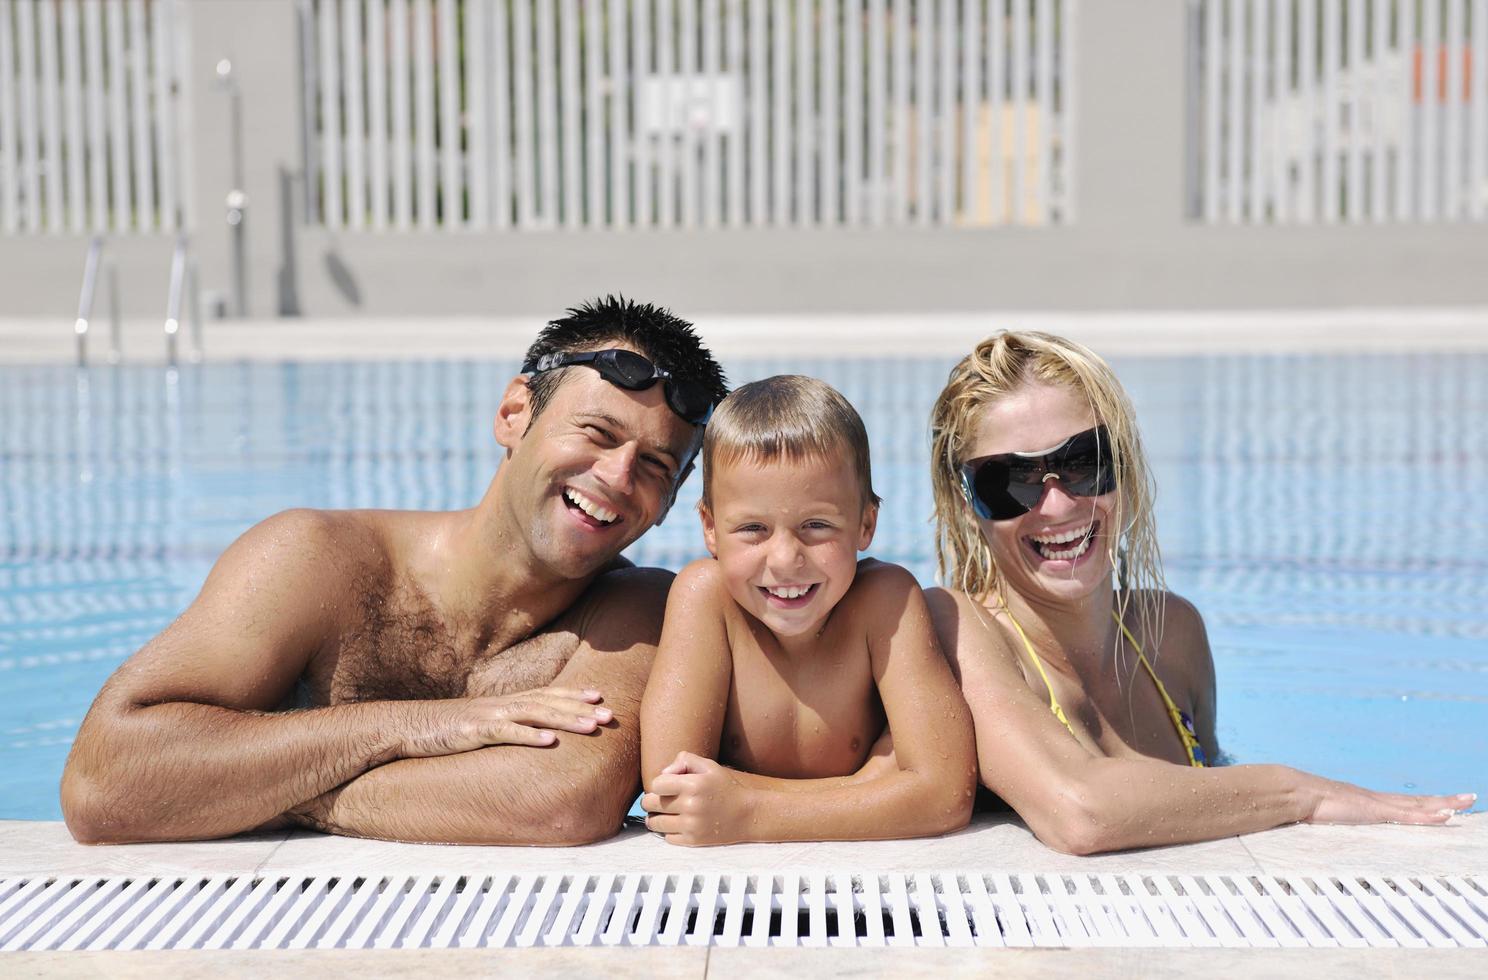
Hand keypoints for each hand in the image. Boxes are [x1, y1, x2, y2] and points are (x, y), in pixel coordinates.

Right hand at [399, 687, 612, 758]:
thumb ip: (501, 727)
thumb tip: (525, 737)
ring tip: (592, 727)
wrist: (403, 727)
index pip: (545, 693)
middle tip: (610, 714)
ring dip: (566, 719)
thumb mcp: (477, 726)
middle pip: (548, 701)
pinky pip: (505, 733)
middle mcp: (500, 704)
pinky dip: (529, 736)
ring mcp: (487, 716)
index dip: (573, 693)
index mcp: (502, 703)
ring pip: (535, 714)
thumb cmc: (441, 730)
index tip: (600, 696)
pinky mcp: (472, 732)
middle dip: (581, 707)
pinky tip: (549, 742)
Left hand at [640, 751, 755, 845]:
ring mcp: (691, 825)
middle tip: (659, 800)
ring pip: (655, 823)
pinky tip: (677, 824)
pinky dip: (668, 831)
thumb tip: (663, 772)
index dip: (658, 784)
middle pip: (650, 805)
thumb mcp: (709, 766)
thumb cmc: (726, 787)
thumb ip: (685, 760)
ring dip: (655, 818)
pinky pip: (667, 837)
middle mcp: (690, 806)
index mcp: (693, 785)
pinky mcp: (693, 840)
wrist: (748, 814)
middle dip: (651, 801)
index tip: (665, 786)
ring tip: (663, 813)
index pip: (656, 784)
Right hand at [1300, 772, 1474, 825]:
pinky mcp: (1375, 810)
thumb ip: (1330, 823)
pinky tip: (1445, 815)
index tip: (1442, 803)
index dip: (1423, 804)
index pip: (1403, 803)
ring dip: (1444, 804)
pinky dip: (1428, 816)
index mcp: (1367, 802)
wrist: (1296, 794)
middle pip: (1417, 800)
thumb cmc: (1305, 806)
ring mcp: (1377, 804)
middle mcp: (1376, 799)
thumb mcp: (1324, 819)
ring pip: (1419, 805)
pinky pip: (1408, 815)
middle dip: (1444, 800)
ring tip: (1467, 802)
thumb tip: (1320, 830)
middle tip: (1468, 797)